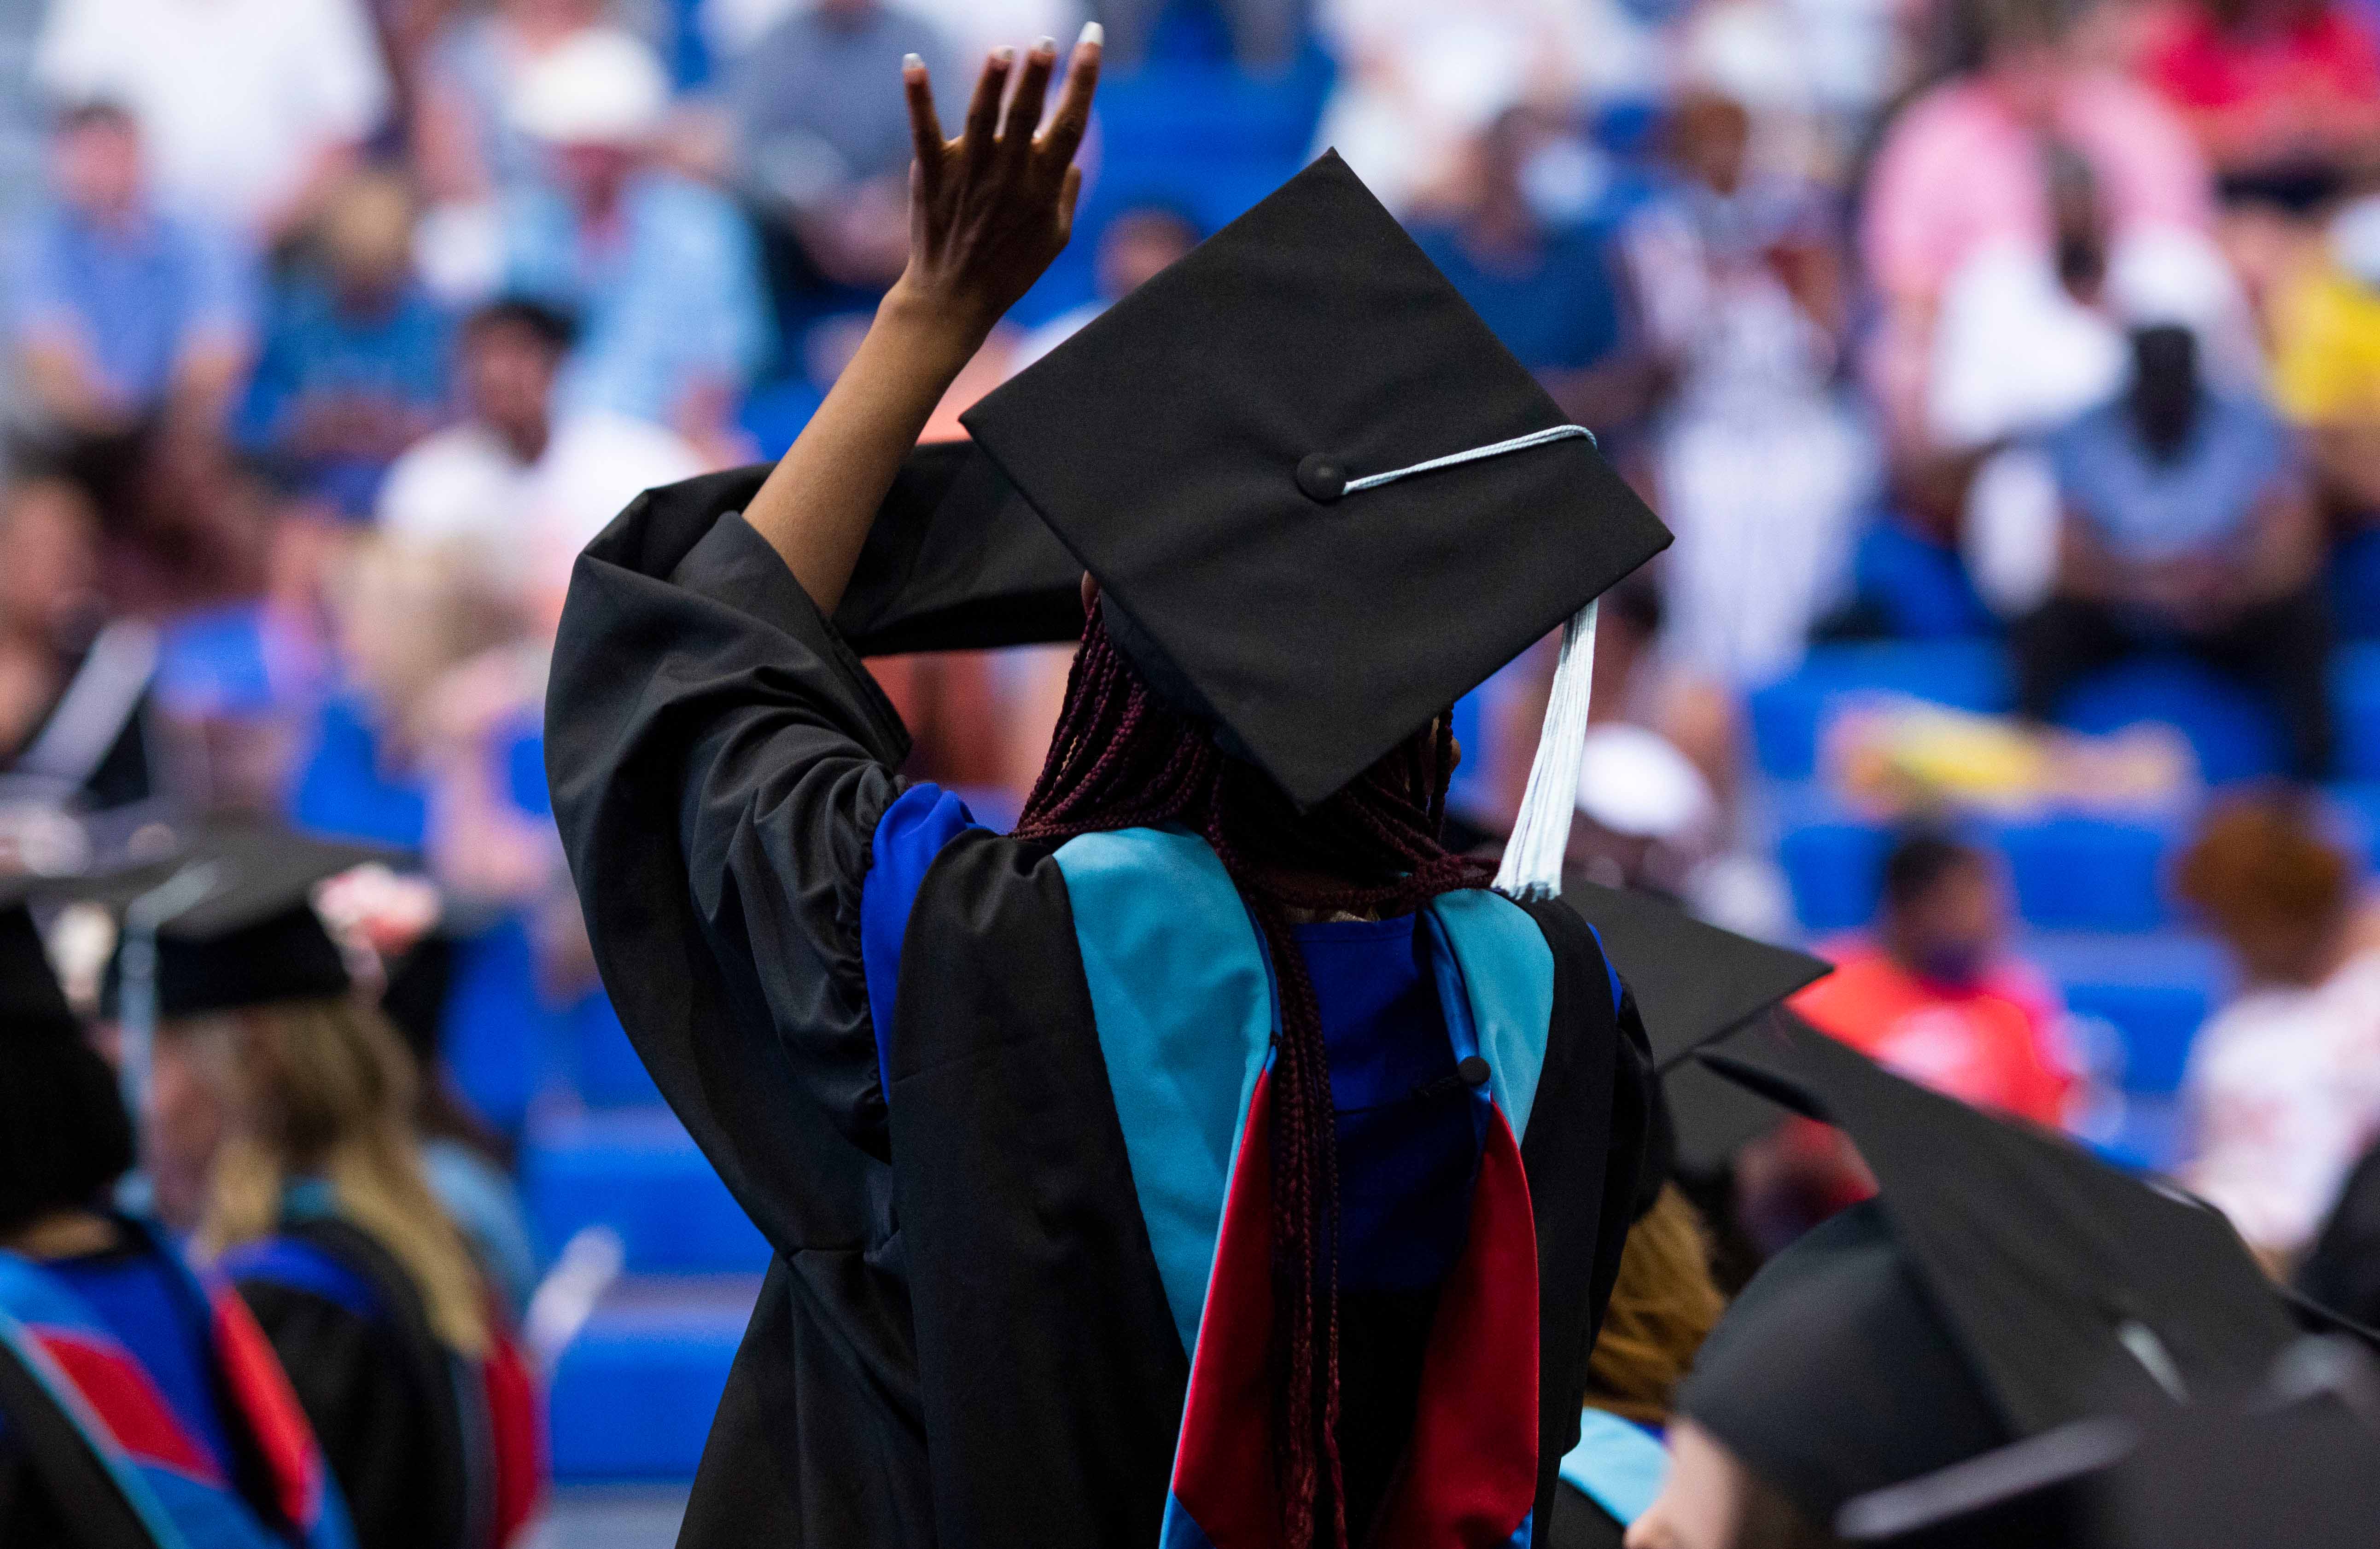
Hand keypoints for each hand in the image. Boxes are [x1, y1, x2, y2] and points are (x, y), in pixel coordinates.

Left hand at [894, 26, 1101, 338]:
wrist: (953, 297)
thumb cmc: (1010, 268)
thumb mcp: (1055, 238)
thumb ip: (1066, 194)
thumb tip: (1075, 159)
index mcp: (1043, 185)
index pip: (1070, 123)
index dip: (1084, 78)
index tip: (1092, 39)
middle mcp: (1009, 174)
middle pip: (1026, 115)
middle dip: (1038, 75)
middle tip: (1044, 42)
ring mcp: (969, 173)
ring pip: (981, 117)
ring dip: (991, 82)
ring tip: (1001, 52)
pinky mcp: (933, 174)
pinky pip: (924, 130)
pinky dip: (918, 96)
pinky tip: (912, 62)